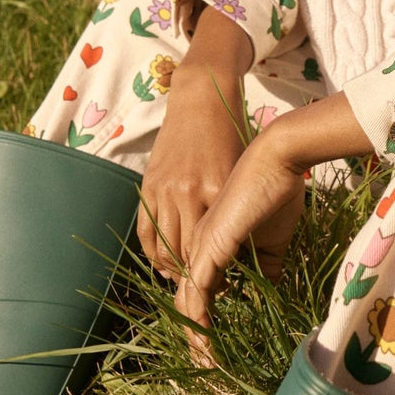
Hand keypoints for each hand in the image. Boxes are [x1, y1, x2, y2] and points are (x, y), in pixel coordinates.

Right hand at [136, 5, 254, 277]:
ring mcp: (165, 189)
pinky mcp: (149, 184)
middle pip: (185, 253)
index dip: (217, 275)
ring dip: (173, 270)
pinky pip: (145, 230)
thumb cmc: (232, 137)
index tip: (227, 288)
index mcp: (217, 190)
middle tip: (206, 293)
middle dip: (194, 280)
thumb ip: (242, 210)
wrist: (201, 100)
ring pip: (163, 246)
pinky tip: (165, 264)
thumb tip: (250, 253)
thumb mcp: (243, 174)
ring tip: (186, 283)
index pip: (213, 248)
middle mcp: (188, 192)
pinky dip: (153, 252)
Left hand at [177, 131, 308, 363]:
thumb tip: (269, 292)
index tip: (215, 348)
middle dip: (196, 335)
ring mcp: (201, 246)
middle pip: (188, 299)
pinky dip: (199, 318)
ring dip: (196, 334)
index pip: (200, 290)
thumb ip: (267, 268)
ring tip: (208, 361)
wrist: (277, 161)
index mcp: (211, 245)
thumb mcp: (273, 242)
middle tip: (207, 365)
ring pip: (189, 300)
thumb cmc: (277, 194)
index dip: (204, 320)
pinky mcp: (211, 246)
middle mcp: (199, 247)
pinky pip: (198, 290)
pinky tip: (205, 340)